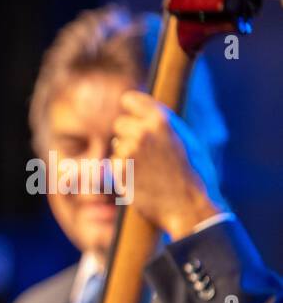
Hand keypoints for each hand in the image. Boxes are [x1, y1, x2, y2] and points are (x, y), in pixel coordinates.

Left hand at [112, 90, 224, 240]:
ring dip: (126, 154)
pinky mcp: (118, 169)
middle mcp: (142, 132)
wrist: (186, 203)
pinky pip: (113, 163)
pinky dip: (122, 170)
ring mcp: (128, 151)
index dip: (130, 109)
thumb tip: (143, 109)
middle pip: (119, 123)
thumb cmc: (190, 171)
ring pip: (116, 144)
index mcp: (161, 119)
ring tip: (148, 167)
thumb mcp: (184, 137)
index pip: (128, 99)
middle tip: (145, 151)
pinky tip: (140, 178)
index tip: (132, 115)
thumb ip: (162, 122)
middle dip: (127, 135)